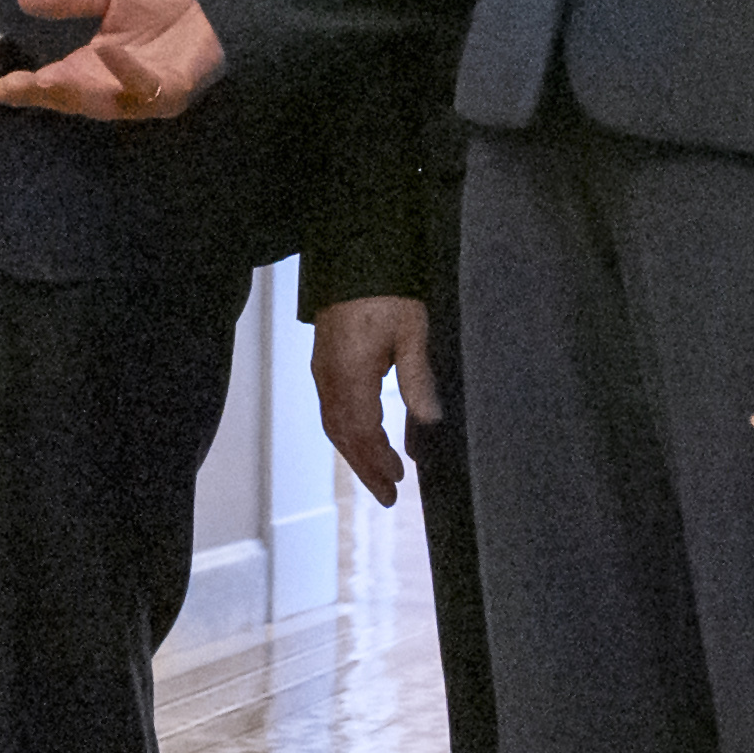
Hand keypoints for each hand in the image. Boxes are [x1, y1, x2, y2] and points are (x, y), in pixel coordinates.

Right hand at [0, 0, 221, 119]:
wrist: (214, 2)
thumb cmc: (163, 0)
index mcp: (91, 67)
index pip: (50, 84)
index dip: (22, 90)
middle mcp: (112, 88)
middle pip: (70, 100)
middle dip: (41, 96)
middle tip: (11, 89)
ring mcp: (142, 95)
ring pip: (102, 103)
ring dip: (76, 90)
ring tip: (46, 79)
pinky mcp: (171, 93)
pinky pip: (144, 88)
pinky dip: (124, 71)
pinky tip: (107, 49)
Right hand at [311, 295, 436, 502]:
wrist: (355, 258)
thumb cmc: (386, 293)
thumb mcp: (412, 333)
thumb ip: (418, 379)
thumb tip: (430, 422)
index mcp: (350, 374)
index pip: (362, 431)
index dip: (379, 460)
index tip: (397, 481)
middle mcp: (330, 378)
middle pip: (343, 435)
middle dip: (365, 467)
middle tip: (387, 494)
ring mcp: (323, 370)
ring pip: (335, 424)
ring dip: (357, 452)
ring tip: (381, 471)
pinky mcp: (325, 362)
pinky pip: (333, 408)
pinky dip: (349, 431)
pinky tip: (367, 437)